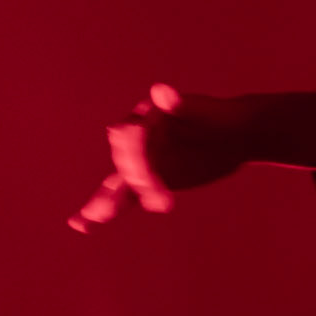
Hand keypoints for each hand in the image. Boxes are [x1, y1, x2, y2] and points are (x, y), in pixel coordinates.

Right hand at [68, 83, 250, 233]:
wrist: (232, 137)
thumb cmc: (218, 117)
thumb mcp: (204, 111)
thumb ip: (180, 105)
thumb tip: (160, 91)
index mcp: (146, 116)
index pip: (131, 134)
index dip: (136, 153)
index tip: (150, 172)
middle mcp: (136, 139)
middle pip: (127, 162)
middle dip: (139, 181)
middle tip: (162, 202)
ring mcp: (140, 162)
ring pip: (118, 182)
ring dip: (106, 200)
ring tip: (97, 216)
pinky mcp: (145, 183)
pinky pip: (122, 197)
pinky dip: (104, 209)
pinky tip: (82, 225)